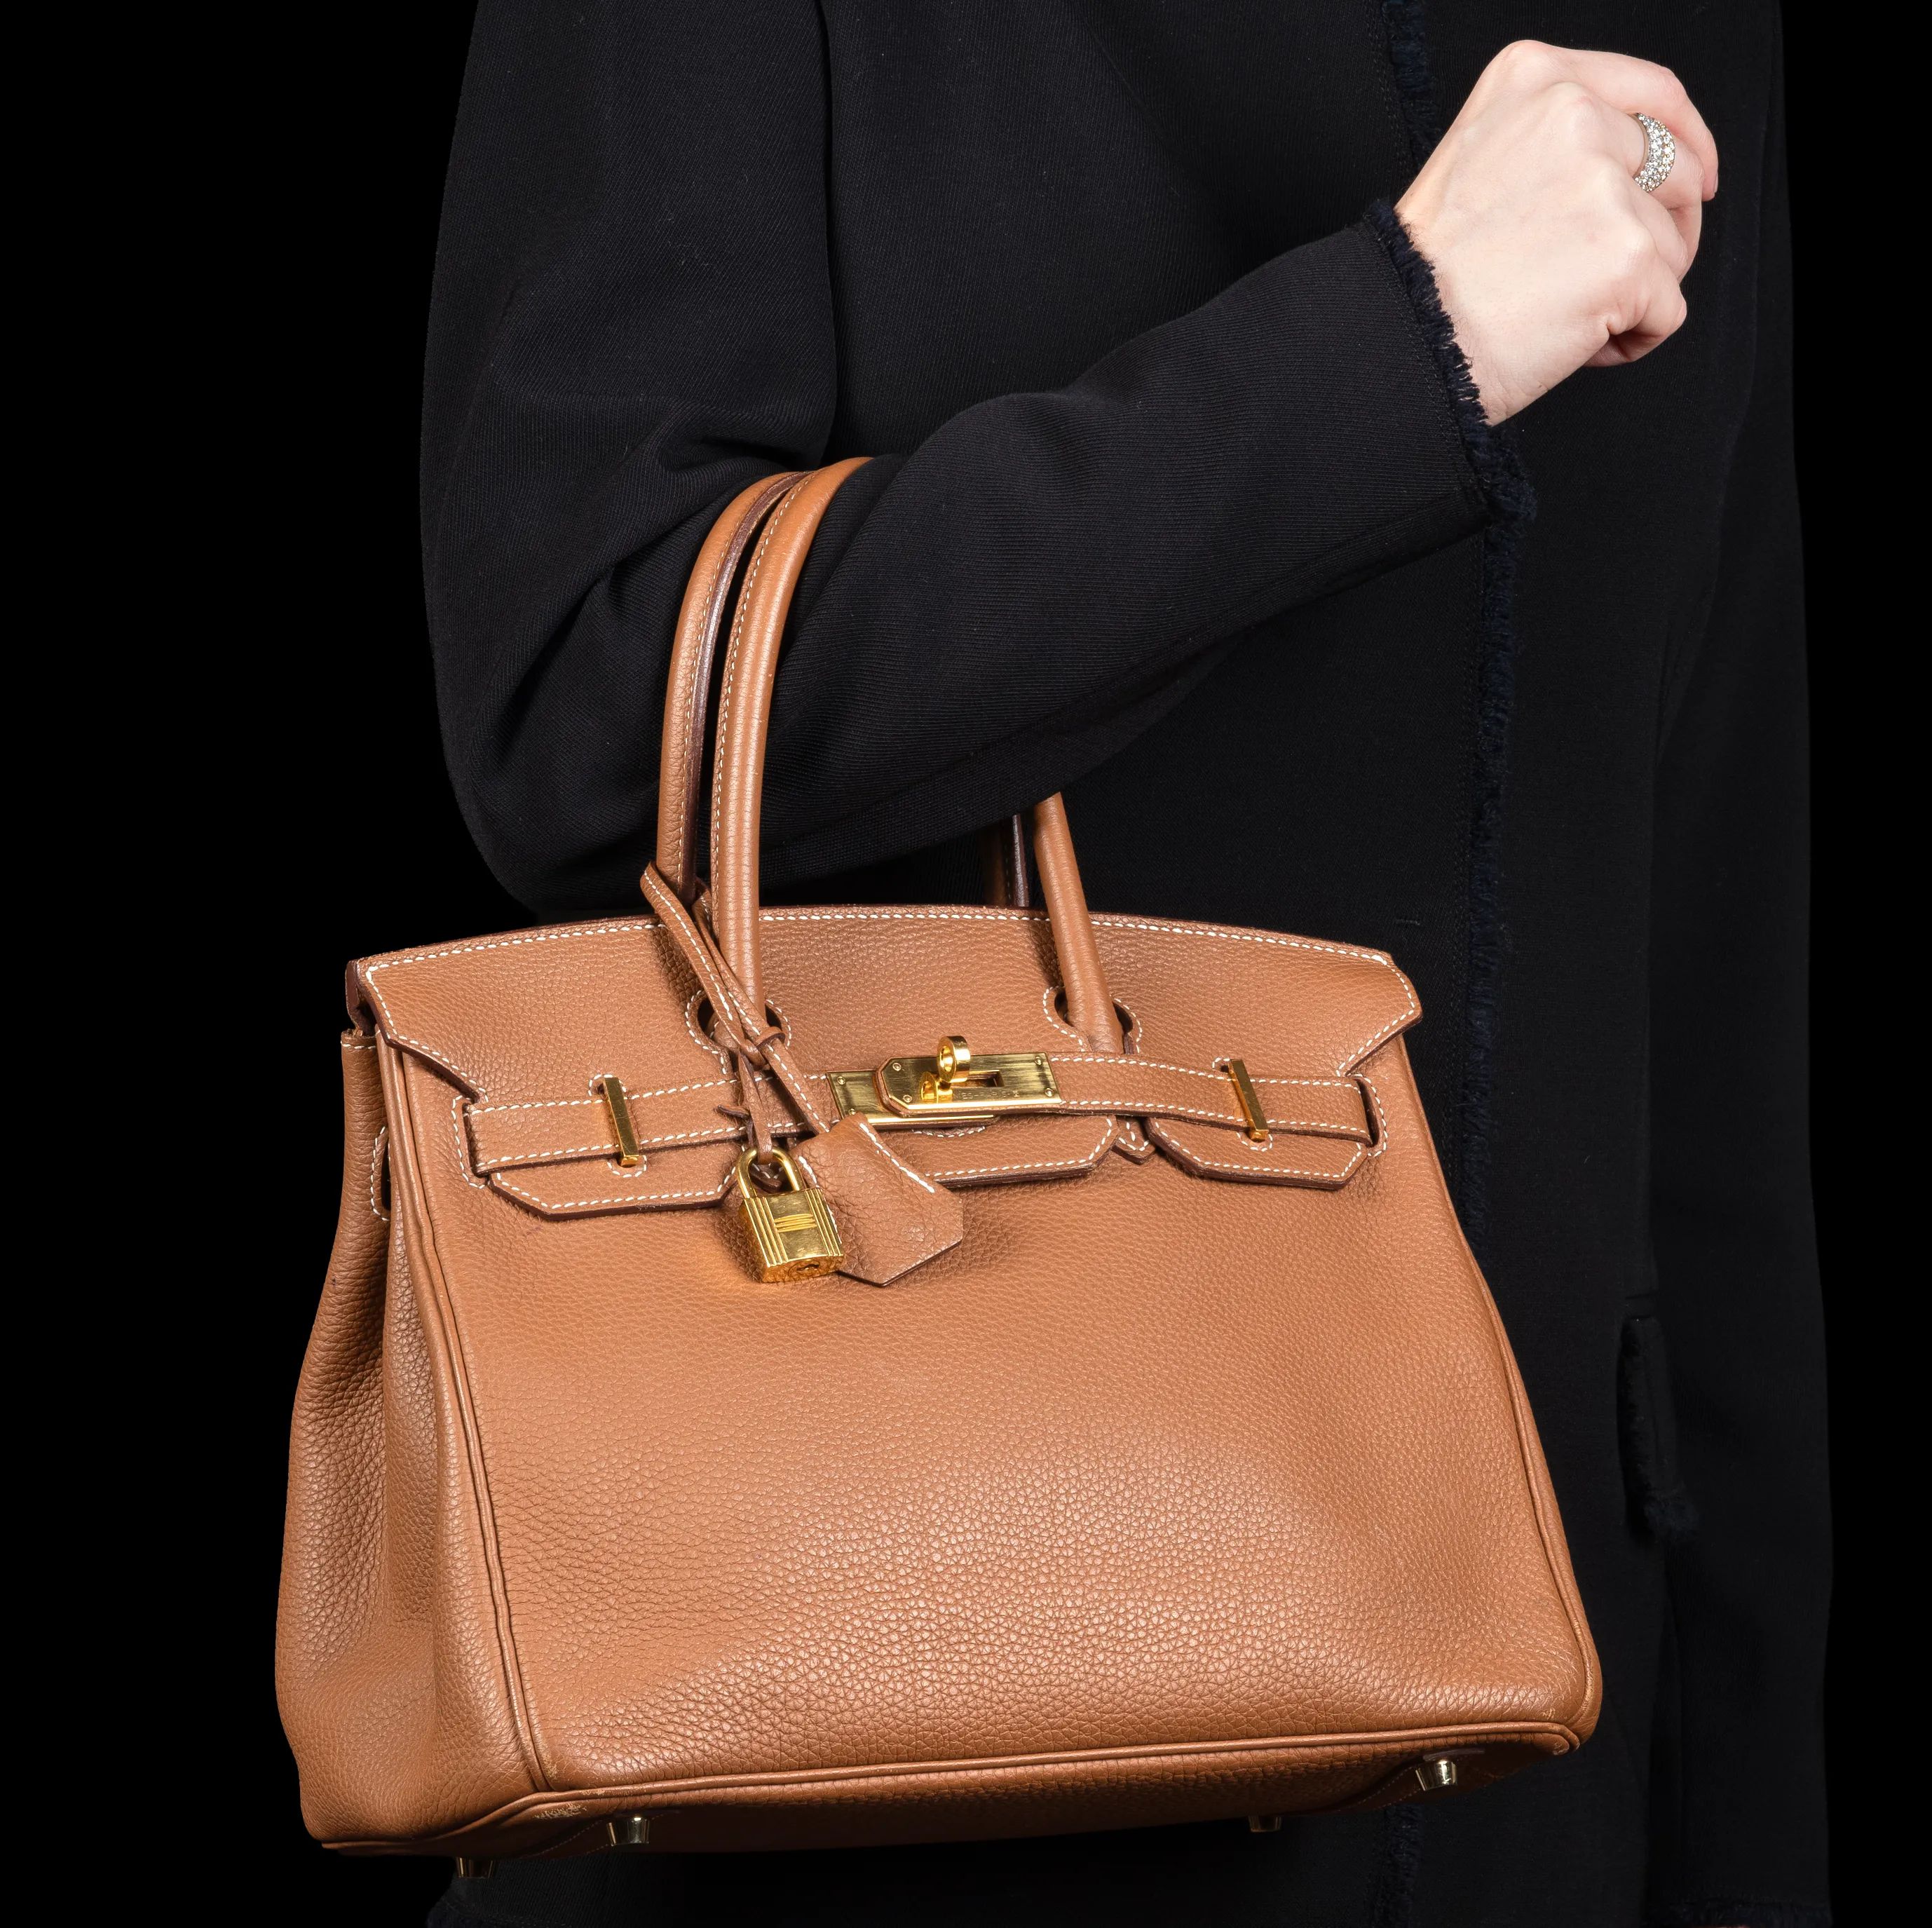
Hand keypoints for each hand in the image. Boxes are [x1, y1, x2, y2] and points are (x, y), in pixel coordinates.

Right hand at [1394, 41, 1718, 422]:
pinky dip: (1631, 339)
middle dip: (1659, 233)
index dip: (1688, 142)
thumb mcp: (1481, 156)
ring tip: (1566, 315)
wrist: (1402, 336)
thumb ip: (1556, 137)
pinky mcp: (1628, 256)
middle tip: (1604, 279)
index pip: (1653, 94)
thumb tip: (1643, 167)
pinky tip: (1574, 344)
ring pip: (1673, 247)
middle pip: (1678, 173)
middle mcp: (1574, 116)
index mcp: (1535, 78)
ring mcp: (1605, 186)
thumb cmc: (1429, 270)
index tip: (1700, 180)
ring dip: (1635, 293)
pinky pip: (1668, 308)